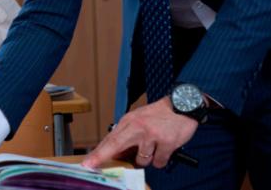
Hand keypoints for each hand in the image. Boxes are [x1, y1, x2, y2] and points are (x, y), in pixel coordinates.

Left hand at [82, 97, 197, 168]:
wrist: (183, 105)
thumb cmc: (159, 114)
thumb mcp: (139, 119)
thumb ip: (127, 134)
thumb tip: (116, 154)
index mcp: (129, 121)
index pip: (110, 139)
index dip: (98, 153)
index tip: (87, 163)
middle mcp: (138, 127)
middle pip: (116, 146)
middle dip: (102, 157)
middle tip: (92, 165)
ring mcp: (151, 135)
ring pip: (142, 160)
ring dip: (147, 159)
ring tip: (154, 147)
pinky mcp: (166, 142)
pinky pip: (159, 162)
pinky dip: (161, 159)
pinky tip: (164, 149)